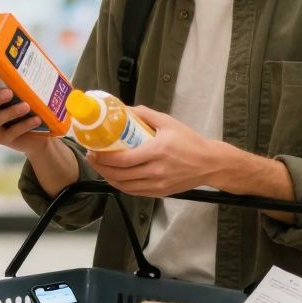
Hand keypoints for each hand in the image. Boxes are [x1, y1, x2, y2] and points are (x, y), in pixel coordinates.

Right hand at [0, 74, 56, 154]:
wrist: (35, 133)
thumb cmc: (26, 106)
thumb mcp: (21, 93)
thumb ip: (20, 81)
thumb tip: (30, 59)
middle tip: (9, 92)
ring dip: (12, 112)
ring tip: (26, 106)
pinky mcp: (2, 139)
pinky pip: (12, 132)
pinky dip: (24, 125)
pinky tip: (36, 119)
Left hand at [87, 105, 216, 196]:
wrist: (209, 163)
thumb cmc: (190, 142)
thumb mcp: (168, 122)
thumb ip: (145, 114)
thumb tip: (125, 109)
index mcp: (157, 151)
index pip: (123, 159)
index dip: (104, 157)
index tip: (93, 149)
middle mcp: (156, 171)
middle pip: (119, 175)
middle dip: (100, 167)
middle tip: (91, 157)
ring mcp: (157, 184)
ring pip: (124, 186)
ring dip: (108, 177)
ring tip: (100, 166)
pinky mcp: (159, 193)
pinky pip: (134, 192)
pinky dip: (120, 185)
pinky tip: (114, 176)